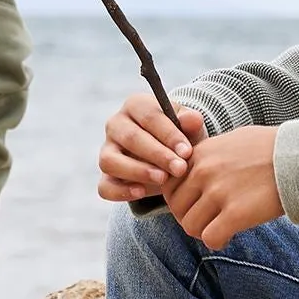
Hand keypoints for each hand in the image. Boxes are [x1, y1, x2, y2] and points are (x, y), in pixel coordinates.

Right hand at [99, 88, 204, 202]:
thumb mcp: (189, 128)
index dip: (169, 134)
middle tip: (180, 169)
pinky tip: (141, 192)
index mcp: (136, 105)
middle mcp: (116, 125)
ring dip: (138, 171)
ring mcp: (107, 151)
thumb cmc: (179, 139)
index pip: (149, 116)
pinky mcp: (105, 176)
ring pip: (110, 161)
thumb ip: (191, 122)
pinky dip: (120, 191)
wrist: (171, 159)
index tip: (187, 151)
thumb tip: (193, 119)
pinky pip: (105, 186)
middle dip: (157, 155)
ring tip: (163, 179)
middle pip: (130, 138)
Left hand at [168, 125, 282, 248]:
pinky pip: (210, 238)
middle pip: (177, 208)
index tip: (195, 204)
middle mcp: (204, 172)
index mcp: (200, 154)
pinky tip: (229, 236)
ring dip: (204, 230)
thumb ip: (208, 156)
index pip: (169, 185)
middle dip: (191, 217)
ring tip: (221, 227)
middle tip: (209, 220)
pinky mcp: (235, 214)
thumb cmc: (270, 149)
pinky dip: (217, 241)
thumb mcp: (231, 141)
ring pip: (191, 226)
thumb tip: (193, 169)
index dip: (181, 199)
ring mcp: (218, 193)